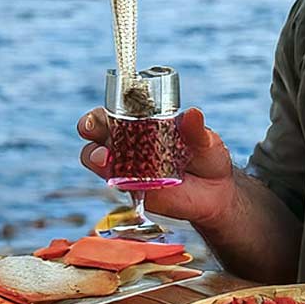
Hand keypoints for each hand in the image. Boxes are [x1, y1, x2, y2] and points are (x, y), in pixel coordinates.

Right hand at [77, 106, 236, 227]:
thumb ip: (197, 130)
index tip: (101, 112)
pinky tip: (120, 179)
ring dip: (95, 155)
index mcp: (142, 122)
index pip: (114, 110)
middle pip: (97, 131)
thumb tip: (193, 113)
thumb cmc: (207, 158)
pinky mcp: (131, 189)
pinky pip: (114, 182)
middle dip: (89, 127)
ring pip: (97, 158)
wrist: (215, 194)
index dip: (102, 109)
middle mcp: (128, 141)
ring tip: (105, 157)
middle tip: (93, 128)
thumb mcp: (206, 142)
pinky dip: (112, 178)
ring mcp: (127, 166)